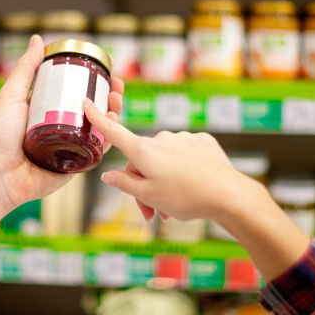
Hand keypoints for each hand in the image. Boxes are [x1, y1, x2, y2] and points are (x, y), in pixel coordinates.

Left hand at [0, 35, 124, 231]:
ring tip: (117, 103)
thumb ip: (25, 69)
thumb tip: (38, 40)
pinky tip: (114, 126)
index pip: (75, 92)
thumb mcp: (11, 96)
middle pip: (92, 109)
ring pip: (98, 128)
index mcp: (46, 110)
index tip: (106, 70)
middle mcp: (59, 127)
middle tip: (117, 86)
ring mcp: (68, 146)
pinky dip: (109, 139)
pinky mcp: (75, 165)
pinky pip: (95, 151)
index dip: (93, 81)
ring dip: (113, 114)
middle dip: (109, 96)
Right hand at [82, 100, 310, 280]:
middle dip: (142, 184)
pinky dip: (183, 169)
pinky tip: (192, 185)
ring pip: (163, 159)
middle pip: (141, 159)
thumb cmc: (186, 198)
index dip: (98, 118)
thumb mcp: (149, 196)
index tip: (85, 102)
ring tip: (173, 206)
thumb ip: (125, 184)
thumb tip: (108, 176)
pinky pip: (184, 154)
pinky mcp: (201, 142)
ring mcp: (182, 138)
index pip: (114, 132)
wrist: (228, 194)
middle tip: (151, 213)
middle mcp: (161, 139)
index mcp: (143, 151)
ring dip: (163, 180)